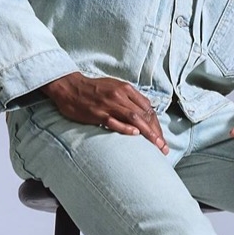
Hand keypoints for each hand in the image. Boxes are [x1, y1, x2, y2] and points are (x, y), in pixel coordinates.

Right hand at [40, 72, 168, 154]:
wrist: (70, 86)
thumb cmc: (93, 89)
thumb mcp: (115, 87)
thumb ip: (130, 98)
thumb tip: (145, 111)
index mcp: (126, 89)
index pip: (148, 108)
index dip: (157, 125)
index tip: (161, 138)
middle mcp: (120, 95)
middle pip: (144, 115)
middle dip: (156, 132)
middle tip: (163, 147)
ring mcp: (109, 104)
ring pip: (133, 118)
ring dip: (147, 133)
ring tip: (156, 146)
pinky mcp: (97, 113)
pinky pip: (114, 121)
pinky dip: (125, 128)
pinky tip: (135, 135)